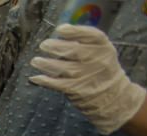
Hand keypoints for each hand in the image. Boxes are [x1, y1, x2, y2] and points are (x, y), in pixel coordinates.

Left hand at [29, 24, 146, 135]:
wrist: (111, 96)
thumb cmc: (101, 70)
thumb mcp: (102, 52)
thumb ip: (86, 42)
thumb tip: (60, 33)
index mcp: (104, 48)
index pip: (92, 35)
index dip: (75, 31)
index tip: (60, 29)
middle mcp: (97, 61)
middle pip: (74, 50)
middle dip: (56, 46)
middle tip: (44, 45)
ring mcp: (86, 76)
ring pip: (63, 68)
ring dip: (46, 64)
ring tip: (36, 61)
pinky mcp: (76, 89)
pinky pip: (57, 84)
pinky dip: (44, 80)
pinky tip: (35, 77)